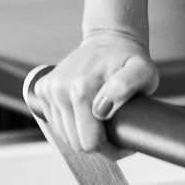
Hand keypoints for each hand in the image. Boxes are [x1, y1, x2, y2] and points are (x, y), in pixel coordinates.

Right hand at [30, 29, 157, 159]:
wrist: (110, 37)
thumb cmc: (128, 58)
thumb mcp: (142, 70)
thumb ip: (128, 85)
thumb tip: (103, 107)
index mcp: (82, 88)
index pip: (90, 142)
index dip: (109, 147)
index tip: (122, 140)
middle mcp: (61, 88)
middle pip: (76, 142)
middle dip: (96, 142)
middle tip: (114, 129)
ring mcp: (50, 88)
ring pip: (64, 135)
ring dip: (82, 132)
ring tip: (100, 118)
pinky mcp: (42, 88)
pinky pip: (54, 122)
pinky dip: (69, 122)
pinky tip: (84, 109)